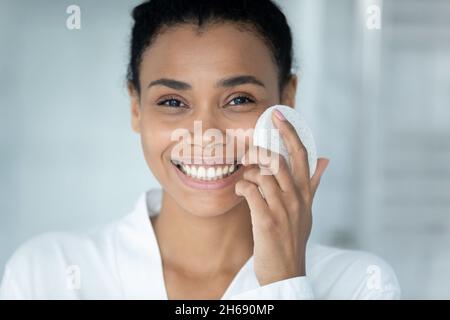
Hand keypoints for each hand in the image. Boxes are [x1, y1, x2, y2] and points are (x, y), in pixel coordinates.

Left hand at [235, 109, 329, 285]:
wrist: (287, 271)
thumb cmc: (294, 238)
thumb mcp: (308, 209)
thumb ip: (314, 184)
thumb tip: (325, 160)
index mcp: (306, 192)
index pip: (302, 155)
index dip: (290, 132)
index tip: (278, 115)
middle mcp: (297, 198)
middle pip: (279, 160)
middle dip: (259, 151)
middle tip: (247, 154)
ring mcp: (283, 209)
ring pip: (263, 174)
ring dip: (248, 172)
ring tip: (244, 179)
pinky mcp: (267, 221)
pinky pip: (250, 192)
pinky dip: (242, 187)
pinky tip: (240, 191)